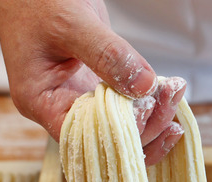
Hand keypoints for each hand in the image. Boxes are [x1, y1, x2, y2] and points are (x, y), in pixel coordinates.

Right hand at [0, 0, 184, 163]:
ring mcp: (79, 96)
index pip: (84, 138)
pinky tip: (168, 94)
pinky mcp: (96, 84)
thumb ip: (107, 55)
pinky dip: (147, 102)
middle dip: (143, 125)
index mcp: (41, 102)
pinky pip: (124, 105)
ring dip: (151, 116)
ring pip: (120, 126)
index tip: (148, 110)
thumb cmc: (36, 0)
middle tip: (171, 97)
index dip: (118, 134)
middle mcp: (60, 106)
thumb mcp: (72, 24)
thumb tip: (145, 85)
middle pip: (107, 139)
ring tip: (175, 93)